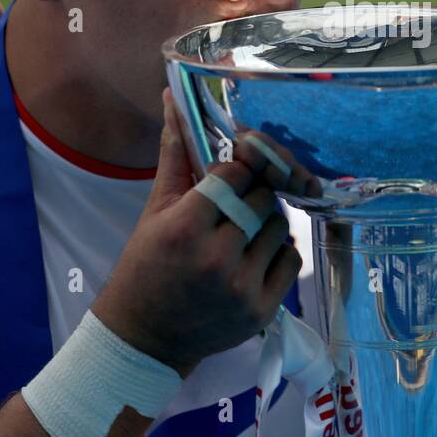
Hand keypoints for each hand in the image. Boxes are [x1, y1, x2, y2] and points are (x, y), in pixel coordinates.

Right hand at [91, 91, 318, 375]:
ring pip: (280, 226)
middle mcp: (216, 257)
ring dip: (266, 221)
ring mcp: (242, 287)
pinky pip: (291, 259)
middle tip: (235, 204)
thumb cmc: (146, 267)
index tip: (227, 175)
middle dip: (252, 194)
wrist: (145, 337)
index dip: (235, 169)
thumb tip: (174, 98)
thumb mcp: (154, 210)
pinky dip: (279, 251)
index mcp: (185, 228)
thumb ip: (174, 155)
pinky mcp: (262, 310)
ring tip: (241, 231)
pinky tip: (253, 254)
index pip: (235, 174)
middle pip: (261, 198)